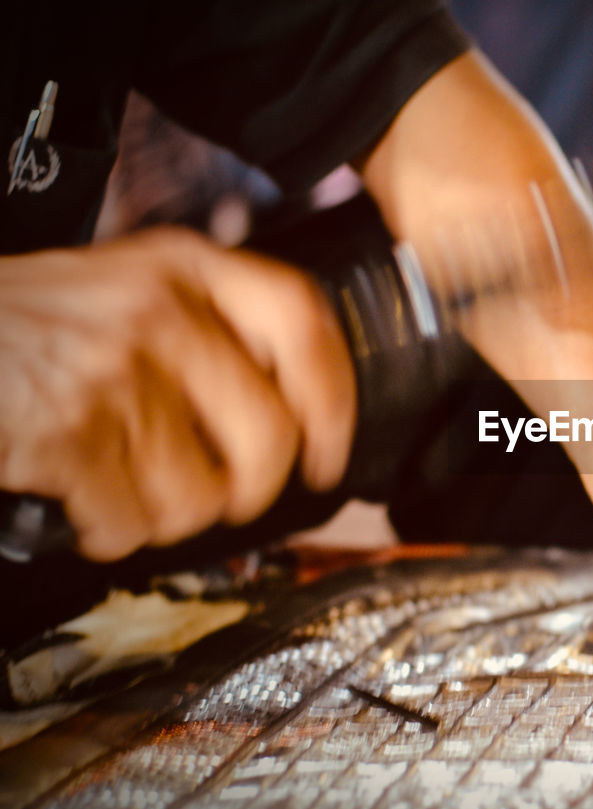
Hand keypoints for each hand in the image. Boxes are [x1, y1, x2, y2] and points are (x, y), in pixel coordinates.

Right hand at [0, 228, 355, 559]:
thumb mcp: (125, 289)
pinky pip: (131, 522)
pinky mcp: (67, 430)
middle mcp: (159, 310)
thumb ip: (206, 326)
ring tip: (120, 483)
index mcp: (184, 266)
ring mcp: (114, 369)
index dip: (334, 398)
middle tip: (219, 494)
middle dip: (249, 490)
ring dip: (162, 513)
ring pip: (200, 495)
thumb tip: (297, 414)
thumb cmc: (27, 329)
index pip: (302, 321)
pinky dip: (106, 531)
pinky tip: (78, 500)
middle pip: (270, 435)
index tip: (330, 451)